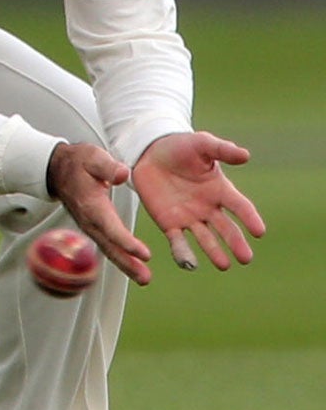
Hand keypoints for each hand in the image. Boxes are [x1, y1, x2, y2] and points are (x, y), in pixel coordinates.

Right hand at [46, 141, 150, 284]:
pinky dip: (119, 257)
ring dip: (125, 265)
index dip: (127, 242)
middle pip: (109, 246)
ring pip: (108, 249)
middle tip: (145, 278)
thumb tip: (122, 174)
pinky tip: (132, 266)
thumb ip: (107, 166)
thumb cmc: (78, 162)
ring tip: (143, 278)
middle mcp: (89, 220)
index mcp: (91, 204)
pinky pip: (106, 245)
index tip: (144, 253)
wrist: (57, 169)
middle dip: (127, 263)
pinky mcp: (93, 227)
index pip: (110, 227)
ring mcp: (89, 225)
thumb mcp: (92, 157)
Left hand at [132, 132, 263, 272]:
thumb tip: (246, 155)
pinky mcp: (169, 222)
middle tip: (246, 259)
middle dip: (236, 243)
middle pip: (226, 228)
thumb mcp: (202, 144)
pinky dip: (183, 252)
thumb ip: (222, 150)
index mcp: (220, 190)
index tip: (259, 232)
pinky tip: (188, 264)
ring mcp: (189, 217)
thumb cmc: (180, 147)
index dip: (250, 218)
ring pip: (205, 238)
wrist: (149, 153)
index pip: (240, 207)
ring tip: (223, 265)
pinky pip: (177, 240)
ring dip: (214, 252)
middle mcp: (208, 207)